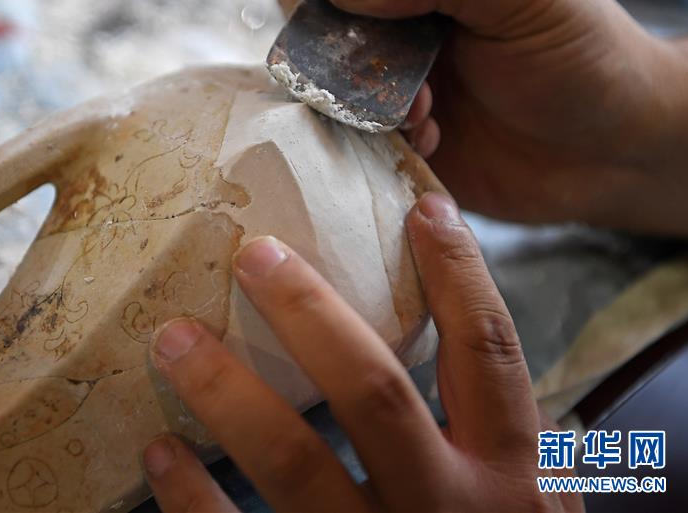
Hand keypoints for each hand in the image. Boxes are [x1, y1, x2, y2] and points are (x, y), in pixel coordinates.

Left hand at [141, 192, 581, 512]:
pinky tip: (159, 456)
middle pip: (373, 390)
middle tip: (253, 252)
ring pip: (296, 463)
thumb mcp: (527, 511)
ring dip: (227, 393)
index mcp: (513, 480)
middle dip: (310, 312)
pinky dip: (194, 500)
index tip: (421, 206)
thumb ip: (498, 444)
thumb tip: (448, 348)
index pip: (488, 350)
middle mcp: (450, 512)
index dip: (458, 272)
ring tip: (171, 339)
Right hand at [280, 0, 687, 236]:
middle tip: (364, 51)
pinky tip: (429, 137)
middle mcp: (400, 9)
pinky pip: (349, 127)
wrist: (607, 152)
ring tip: (419, 108)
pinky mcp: (390, 129)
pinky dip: (378, 133)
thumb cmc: (580, 53)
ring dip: (356, 88)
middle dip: (328, 25)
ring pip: (324, 67)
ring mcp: (391, 70)